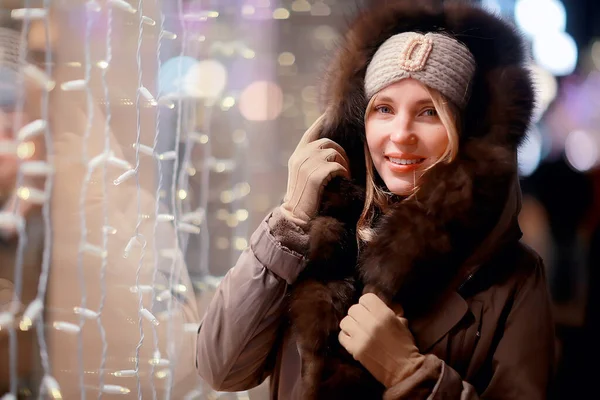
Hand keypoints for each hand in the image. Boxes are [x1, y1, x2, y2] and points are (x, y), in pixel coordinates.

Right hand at [280, 112, 349, 227]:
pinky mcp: (315, 176)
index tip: (329, 114)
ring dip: (343, 163)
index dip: (321, 122)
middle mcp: (300, 157)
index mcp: (297, 156)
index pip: (310, 133)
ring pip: (333, 153)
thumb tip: (329, 151)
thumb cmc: (305, 198)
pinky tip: (343, 180)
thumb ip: (312, 161)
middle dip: (340, 152)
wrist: (297, 217)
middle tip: (344, 167)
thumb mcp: (304, 175)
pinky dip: (343, 172)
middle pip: (327, 142)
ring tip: (344, 175)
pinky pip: (336, 166)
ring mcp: (306, 166)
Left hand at [339, 293, 424, 387]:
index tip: (370, 310)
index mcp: (384, 314)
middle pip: (353, 308)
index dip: (367, 303)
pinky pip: (341, 336)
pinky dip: (346, 337)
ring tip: (358, 330)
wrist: (404, 370)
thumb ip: (391, 309)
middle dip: (359, 314)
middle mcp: (370, 323)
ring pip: (345, 321)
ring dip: (351, 325)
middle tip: (364, 321)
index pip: (365, 298)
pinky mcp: (354, 349)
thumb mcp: (402, 323)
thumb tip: (381, 298)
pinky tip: (354, 340)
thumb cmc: (405, 346)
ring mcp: (361, 336)